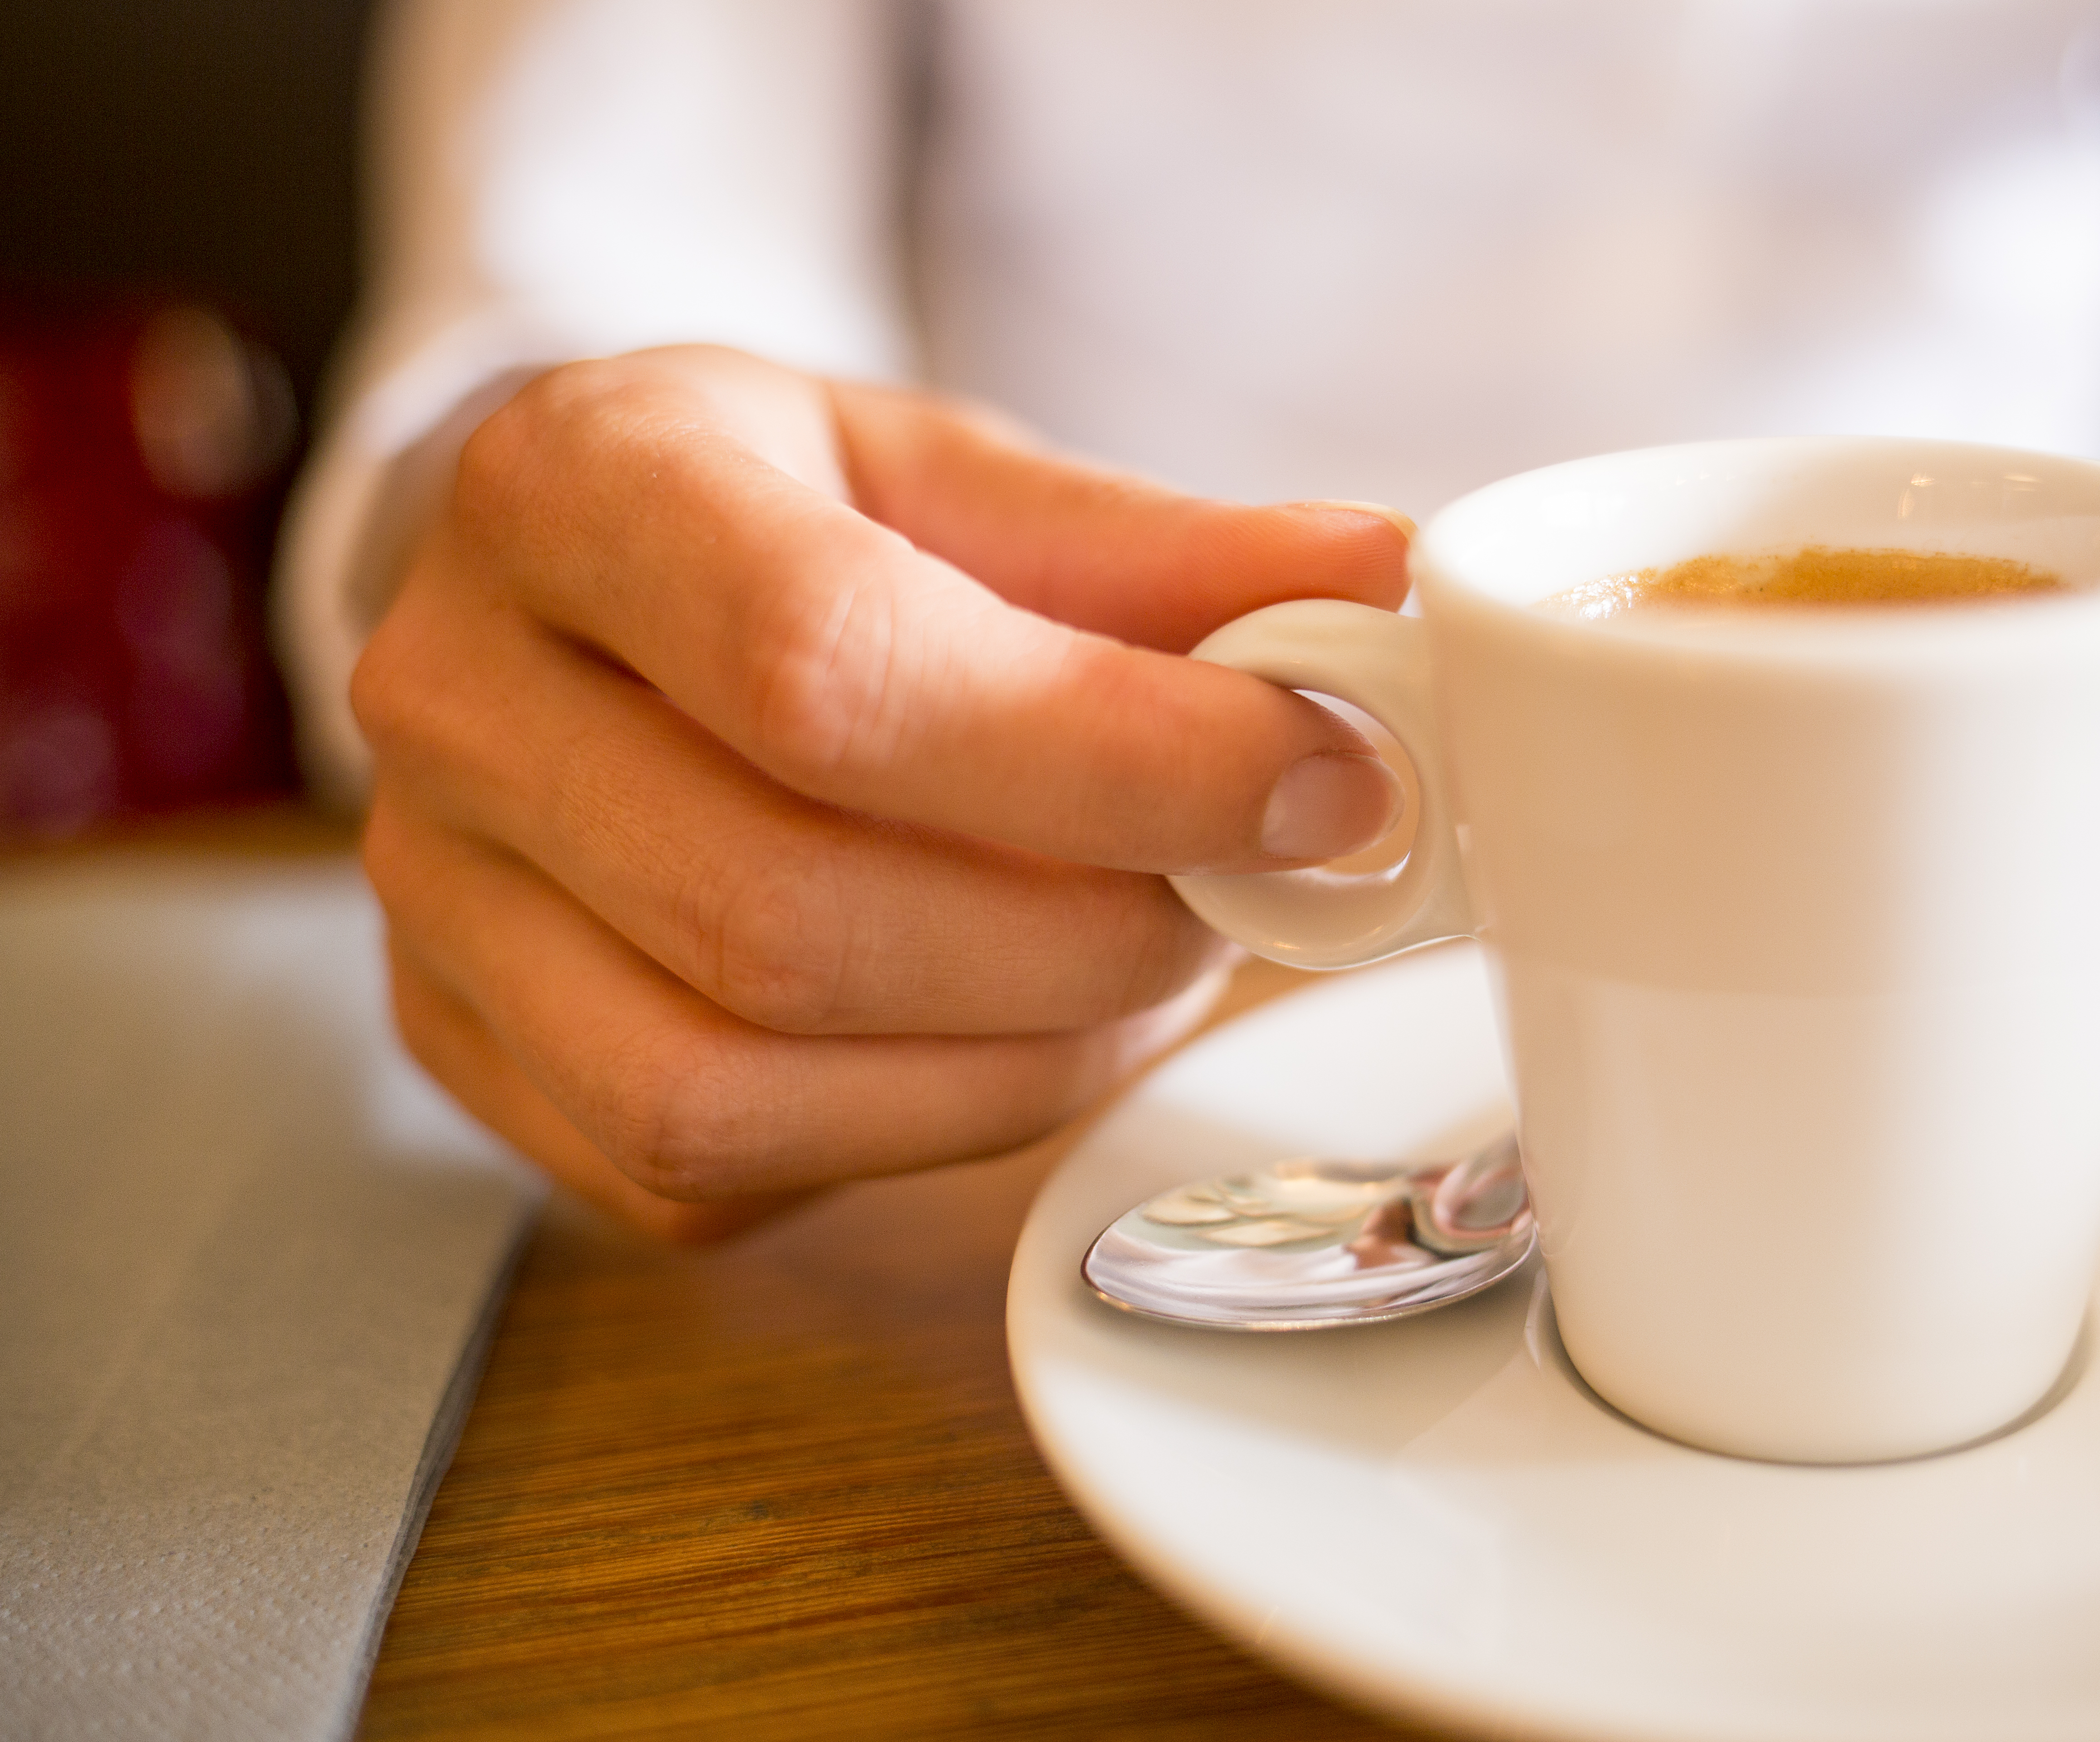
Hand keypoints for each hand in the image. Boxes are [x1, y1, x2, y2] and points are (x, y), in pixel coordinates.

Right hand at [352, 347, 1407, 1240]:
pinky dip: (921, 1123)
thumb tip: (1380, 587)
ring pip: (737, 1078)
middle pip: (787, 908)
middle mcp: (456, 700)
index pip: (824, 667)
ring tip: (1143, 961)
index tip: (1321, 778)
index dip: (1110, 756)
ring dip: (1015, 1051)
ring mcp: (437, 905)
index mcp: (573, 490)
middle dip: (1091, 932)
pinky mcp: (475, 1058)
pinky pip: (710, 1170)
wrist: (592, 603)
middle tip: (1248, 890)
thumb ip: (1161, 549)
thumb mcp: (958, 475)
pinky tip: (1013, 1024)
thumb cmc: (790, 524)